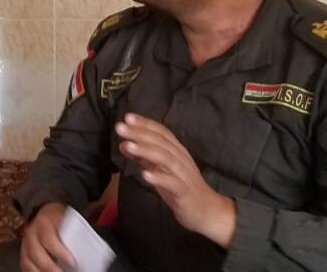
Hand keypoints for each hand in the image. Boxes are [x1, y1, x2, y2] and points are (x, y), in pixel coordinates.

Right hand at [20, 202, 75, 271]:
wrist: (45, 214)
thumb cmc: (58, 219)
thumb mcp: (66, 220)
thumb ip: (71, 233)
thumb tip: (82, 249)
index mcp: (43, 223)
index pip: (48, 238)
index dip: (60, 252)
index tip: (72, 261)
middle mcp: (31, 234)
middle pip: (36, 253)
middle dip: (49, 267)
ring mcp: (25, 245)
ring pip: (28, 262)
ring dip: (41, 271)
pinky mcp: (24, 253)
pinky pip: (25, 266)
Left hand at [116, 113, 236, 245]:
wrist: (206, 210)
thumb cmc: (181, 187)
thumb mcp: (160, 170)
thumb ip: (144, 157)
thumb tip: (124, 144)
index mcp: (176, 151)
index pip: (161, 132)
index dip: (145, 124)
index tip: (127, 117)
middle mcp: (181, 158)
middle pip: (160, 142)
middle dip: (139, 133)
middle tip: (120, 127)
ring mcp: (184, 174)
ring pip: (165, 158)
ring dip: (145, 150)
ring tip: (128, 145)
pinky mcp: (184, 192)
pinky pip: (172, 183)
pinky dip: (159, 178)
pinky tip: (145, 175)